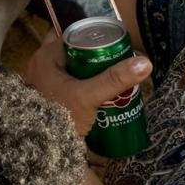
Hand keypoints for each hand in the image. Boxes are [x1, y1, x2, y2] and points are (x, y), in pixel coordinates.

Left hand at [24, 31, 151, 136]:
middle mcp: (40, 65)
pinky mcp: (48, 96)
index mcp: (45, 57)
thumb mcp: (89, 97)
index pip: (72, 34)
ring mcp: (42, 81)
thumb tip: (145, 62)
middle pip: (73, 51)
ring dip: (89, 70)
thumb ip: (115, 80)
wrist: (39, 149)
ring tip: (113, 74)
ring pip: (71, 67)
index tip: (115, 40)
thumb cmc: (58, 118)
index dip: (94, 35)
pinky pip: (67, 82)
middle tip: (118, 58)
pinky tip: (99, 90)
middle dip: (94, 54)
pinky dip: (82, 83)